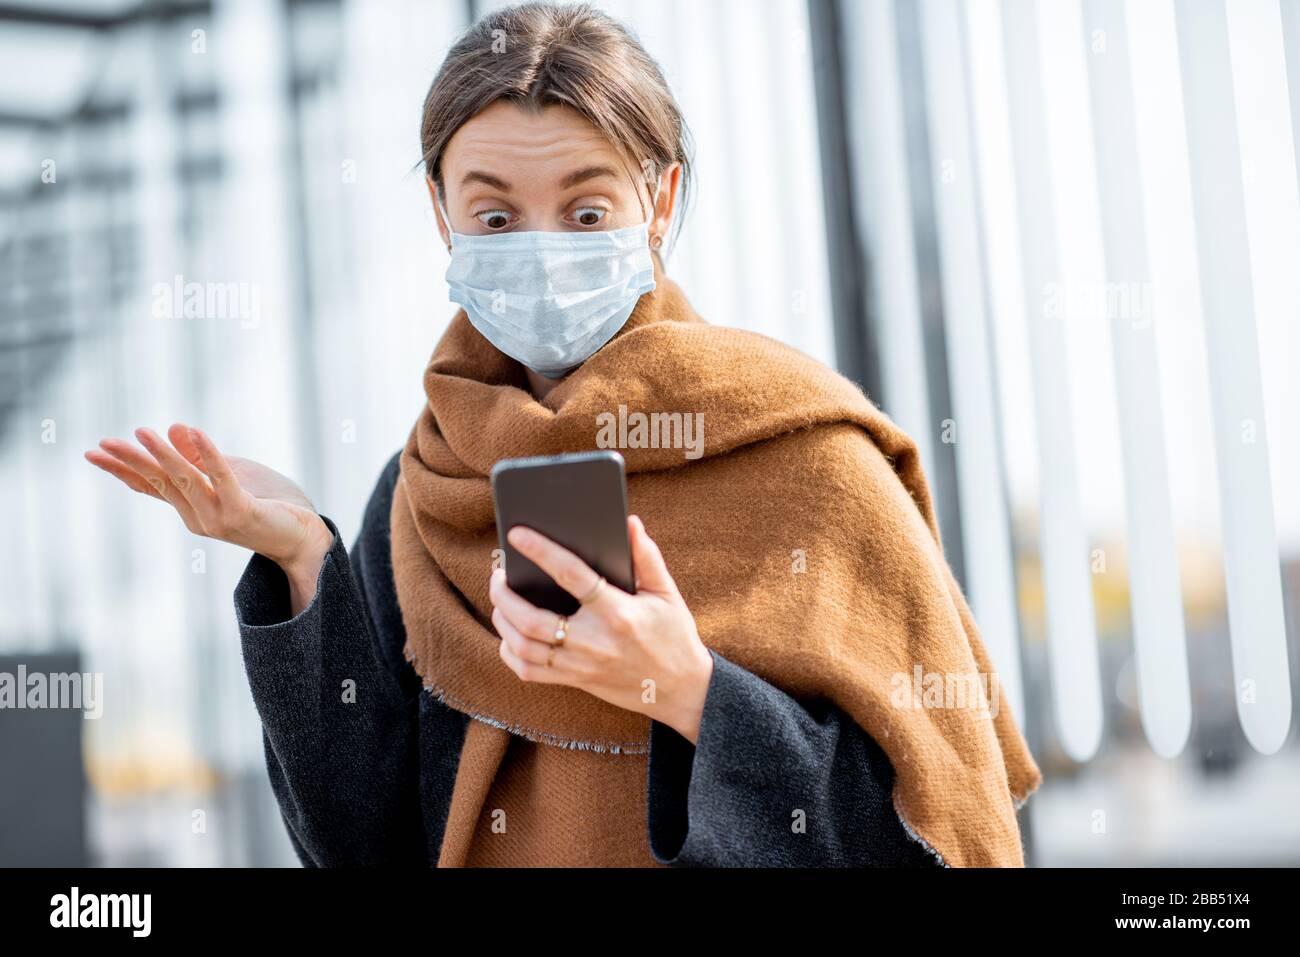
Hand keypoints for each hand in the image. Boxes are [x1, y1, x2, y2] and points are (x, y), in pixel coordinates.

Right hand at [84, 423, 333, 614]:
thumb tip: (173, 428)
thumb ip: (203, 458)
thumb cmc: (271, 504)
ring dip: (163, 454)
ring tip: (142, 432)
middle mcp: (198, 518)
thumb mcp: (232, 473)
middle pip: (160, 483)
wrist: (305, 537)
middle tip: (102, 443)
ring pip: (184, 480)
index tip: (95, 452)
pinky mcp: (241, 512)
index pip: (151, 487)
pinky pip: (221, 478)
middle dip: (132, 461)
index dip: (124, 469)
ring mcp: (217, 518)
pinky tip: (193, 431)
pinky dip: (207, 454)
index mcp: (191, 509)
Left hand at [489, 515, 714, 744]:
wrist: (682, 690)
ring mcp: (581, 665)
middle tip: (498, 574)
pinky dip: (510, 652)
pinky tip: (509, 633)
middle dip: (504, 594)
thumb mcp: (667, 593)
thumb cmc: (674, 635)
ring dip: (503, 621)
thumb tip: (629, 522)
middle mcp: (594, 641)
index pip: (572, 575)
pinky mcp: (575, 681)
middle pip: (532, 619)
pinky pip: (529, 672)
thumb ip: (647, 557)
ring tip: (501, 599)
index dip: (541, 551)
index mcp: (618, 613)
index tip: (517, 533)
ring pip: (523, 647)